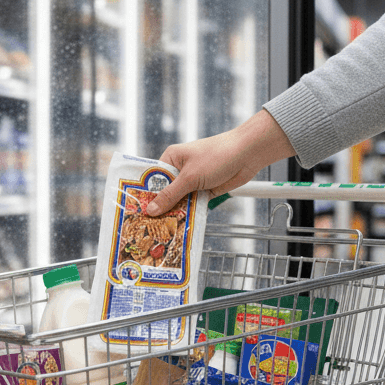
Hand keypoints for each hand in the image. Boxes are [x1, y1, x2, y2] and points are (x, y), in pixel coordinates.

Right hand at [145, 109, 294, 214]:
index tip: (137, 210)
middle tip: (148, 224)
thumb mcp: (190, 176)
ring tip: (163, 229)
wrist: (248, 154)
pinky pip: (192, 204)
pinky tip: (181, 225)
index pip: (153, 179)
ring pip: (179, 200)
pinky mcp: (205, 190)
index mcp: (171, 159)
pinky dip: (188, 213)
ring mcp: (193, 181)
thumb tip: (151, 210)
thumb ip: (171, 195)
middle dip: (161, 207)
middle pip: (165, 193)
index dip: (145, 194)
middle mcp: (180, 170)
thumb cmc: (217, 155)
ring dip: (175, 212)